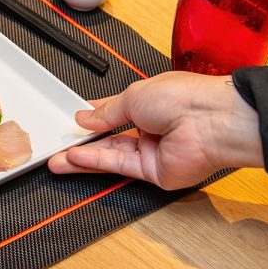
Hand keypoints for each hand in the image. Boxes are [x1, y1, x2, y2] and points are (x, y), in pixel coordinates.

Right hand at [47, 72, 263, 189]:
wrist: (211, 121)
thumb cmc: (184, 99)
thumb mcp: (134, 96)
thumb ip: (106, 112)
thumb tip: (85, 117)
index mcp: (149, 103)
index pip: (115, 111)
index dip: (93, 116)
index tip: (73, 119)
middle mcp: (150, 128)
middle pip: (110, 138)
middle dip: (83, 142)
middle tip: (58, 145)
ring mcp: (152, 152)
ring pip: (110, 155)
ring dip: (83, 157)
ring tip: (56, 159)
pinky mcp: (153, 173)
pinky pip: (119, 167)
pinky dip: (96, 162)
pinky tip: (75, 158)